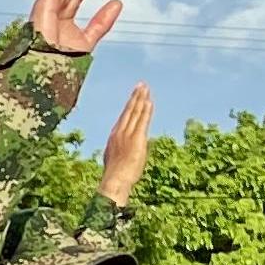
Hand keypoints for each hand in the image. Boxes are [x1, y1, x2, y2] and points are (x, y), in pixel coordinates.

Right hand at [98, 84, 153, 206]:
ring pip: (135, 112)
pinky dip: (146, 110)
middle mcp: (120, 132)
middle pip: (129, 111)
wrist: (115, 179)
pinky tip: (149, 101)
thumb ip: (120, 152)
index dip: (129, 106)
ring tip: (145, 88)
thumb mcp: (115, 160)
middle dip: (135, 97)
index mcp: (114, 136)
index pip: (124, 117)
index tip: (134, 96)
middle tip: (140, 85)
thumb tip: (122, 154)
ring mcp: (128, 134)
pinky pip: (142, 121)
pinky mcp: (137, 138)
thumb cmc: (116, 175)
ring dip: (141, 99)